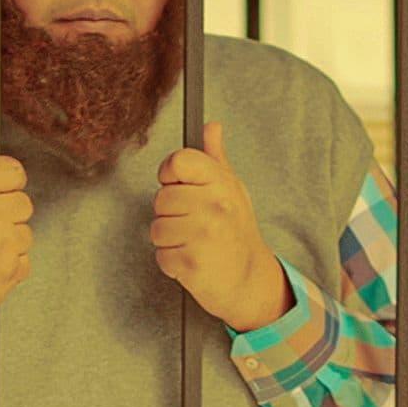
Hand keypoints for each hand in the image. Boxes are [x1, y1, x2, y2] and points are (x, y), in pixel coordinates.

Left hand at [150, 121, 291, 331]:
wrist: (250, 280)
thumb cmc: (237, 233)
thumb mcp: (232, 190)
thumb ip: (215, 158)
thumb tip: (211, 126)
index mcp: (220, 183)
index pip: (178, 161)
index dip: (170, 174)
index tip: (178, 185)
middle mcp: (214, 206)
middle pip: (161, 198)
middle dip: (171, 213)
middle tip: (193, 224)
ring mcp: (203, 235)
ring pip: (157, 228)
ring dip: (170, 240)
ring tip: (194, 243)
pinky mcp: (192, 263)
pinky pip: (161, 256)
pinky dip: (172, 263)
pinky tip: (193, 260)